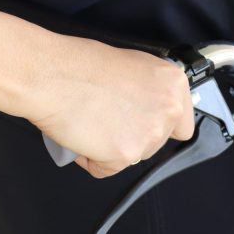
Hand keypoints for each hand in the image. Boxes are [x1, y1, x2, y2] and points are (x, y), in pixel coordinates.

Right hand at [0, 9, 193, 177]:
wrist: (51, 75)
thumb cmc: (80, 64)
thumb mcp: (131, 64)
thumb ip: (149, 88)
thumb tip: (148, 105)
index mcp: (173, 84)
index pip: (183, 124)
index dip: (160, 126)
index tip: (143, 123)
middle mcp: (168, 110)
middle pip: (156, 143)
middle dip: (132, 136)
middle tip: (106, 117)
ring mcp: (149, 135)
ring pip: (134, 157)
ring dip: (112, 148)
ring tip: (91, 123)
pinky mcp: (125, 155)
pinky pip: (108, 169)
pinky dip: (92, 160)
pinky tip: (82, 137)